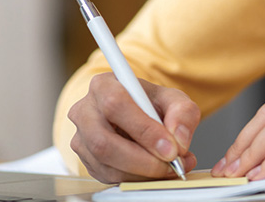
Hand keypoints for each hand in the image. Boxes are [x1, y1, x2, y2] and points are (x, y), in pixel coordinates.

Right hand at [68, 73, 200, 182]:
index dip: (144, 130)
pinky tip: (153, 171)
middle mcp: (85, 110)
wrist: (138, 114)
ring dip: (140, 172)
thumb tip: (179, 138)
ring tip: (167, 168)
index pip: (116, 105)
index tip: (171, 148)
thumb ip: (182, 113)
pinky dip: (134, 178)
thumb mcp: (173, 99)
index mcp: (104, 85)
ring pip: (104, 162)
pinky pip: (106, 175)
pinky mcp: (85, 159)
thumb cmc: (150, 103)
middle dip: (142, 159)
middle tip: (170, 165)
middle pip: (103, 141)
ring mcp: (81, 137)